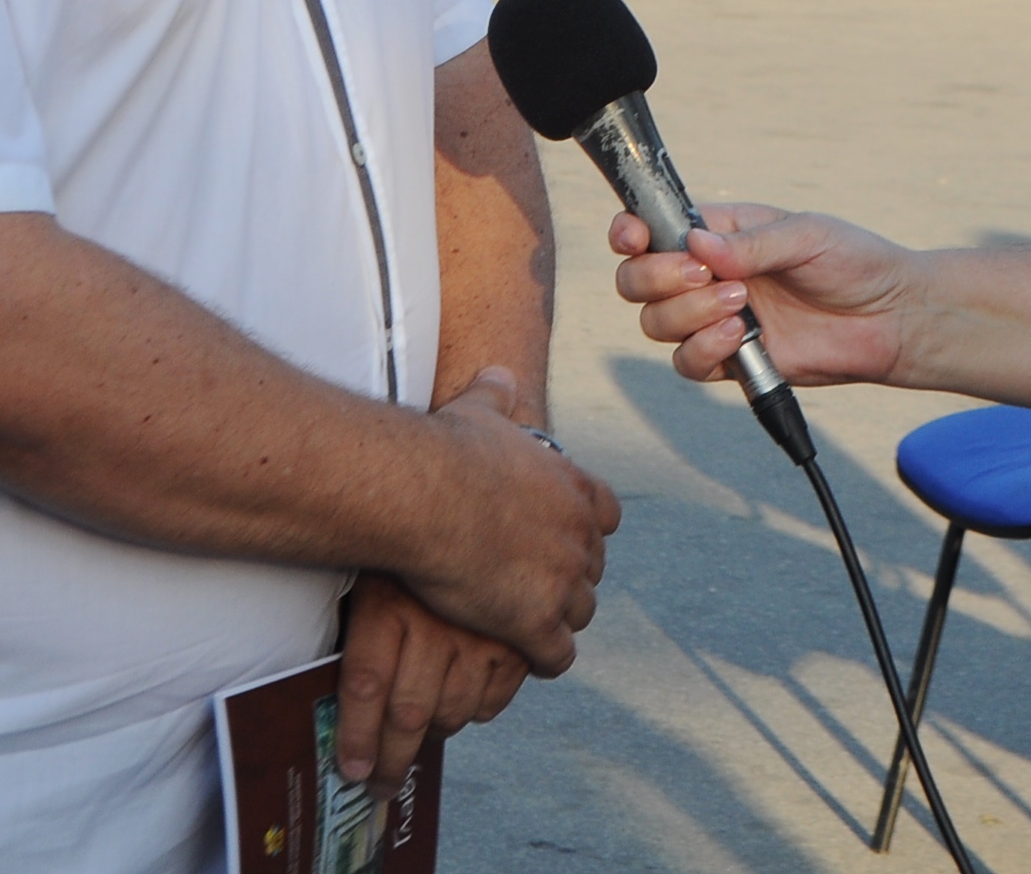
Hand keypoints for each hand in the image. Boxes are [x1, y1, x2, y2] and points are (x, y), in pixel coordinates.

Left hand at [336, 573, 527, 792]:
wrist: (466, 512)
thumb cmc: (404, 556)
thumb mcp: (369, 582)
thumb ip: (358, 638)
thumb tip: (334, 711)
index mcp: (387, 605)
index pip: (365, 686)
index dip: (356, 736)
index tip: (351, 770)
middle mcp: (435, 624)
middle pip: (408, 713)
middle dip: (391, 760)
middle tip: (380, 785)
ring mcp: (480, 634)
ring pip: (452, 714)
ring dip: (432, 733)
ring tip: (417, 735)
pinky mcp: (515, 641)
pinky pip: (491, 703)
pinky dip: (474, 711)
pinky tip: (458, 698)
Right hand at [403, 367, 619, 676]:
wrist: (424, 494)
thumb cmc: (446, 450)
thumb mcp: (478, 412)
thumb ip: (496, 394)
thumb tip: (500, 372)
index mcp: (574, 486)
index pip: (606, 514)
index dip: (583, 529)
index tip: (557, 538)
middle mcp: (580, 535)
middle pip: (594, 568)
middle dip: (571, 578)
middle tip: (537, 587)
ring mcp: (563, 581)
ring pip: (581, 613)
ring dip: (560, 620)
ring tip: (531, 627)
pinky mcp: (537, 622)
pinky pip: (557, 655)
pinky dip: (545, 659)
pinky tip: (525, 659)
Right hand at [610, 203, 922, 388]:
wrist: (890, 318)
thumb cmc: (854, 262)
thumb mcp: (806, 235)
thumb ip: (750, 243)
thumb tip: (697, 246)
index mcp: (718, 233)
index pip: (651, 228)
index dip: (629, 232)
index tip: (634, 237)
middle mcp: (707, 275)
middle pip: (637, 280)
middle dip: (656, 278)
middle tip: (704, 276)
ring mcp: (714, 318)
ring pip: (655, 323)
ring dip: (686, 314)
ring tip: (740, 306)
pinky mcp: (731, 360)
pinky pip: (687, 363)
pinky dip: (703, 350)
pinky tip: (739, 337)